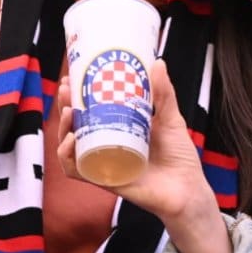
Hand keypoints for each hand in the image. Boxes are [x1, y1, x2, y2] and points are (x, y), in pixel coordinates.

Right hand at [57, 58, 230, 252]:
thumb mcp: (171, 119)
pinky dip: (67, 158)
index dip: (76, 95)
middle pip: (76, 126)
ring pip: (71, 147)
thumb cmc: (180, 156)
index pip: (90, 110)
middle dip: (65, 107)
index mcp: (119, 129)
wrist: (188, 190)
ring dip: (62, 129)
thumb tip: (157, 62)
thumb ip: (164, 94)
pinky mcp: (105, 180)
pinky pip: (78, 171)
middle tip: (66, 90)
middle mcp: (107, 145)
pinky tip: (69, 143)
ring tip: (69, 113)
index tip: (70, 77)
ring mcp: (104, 163)